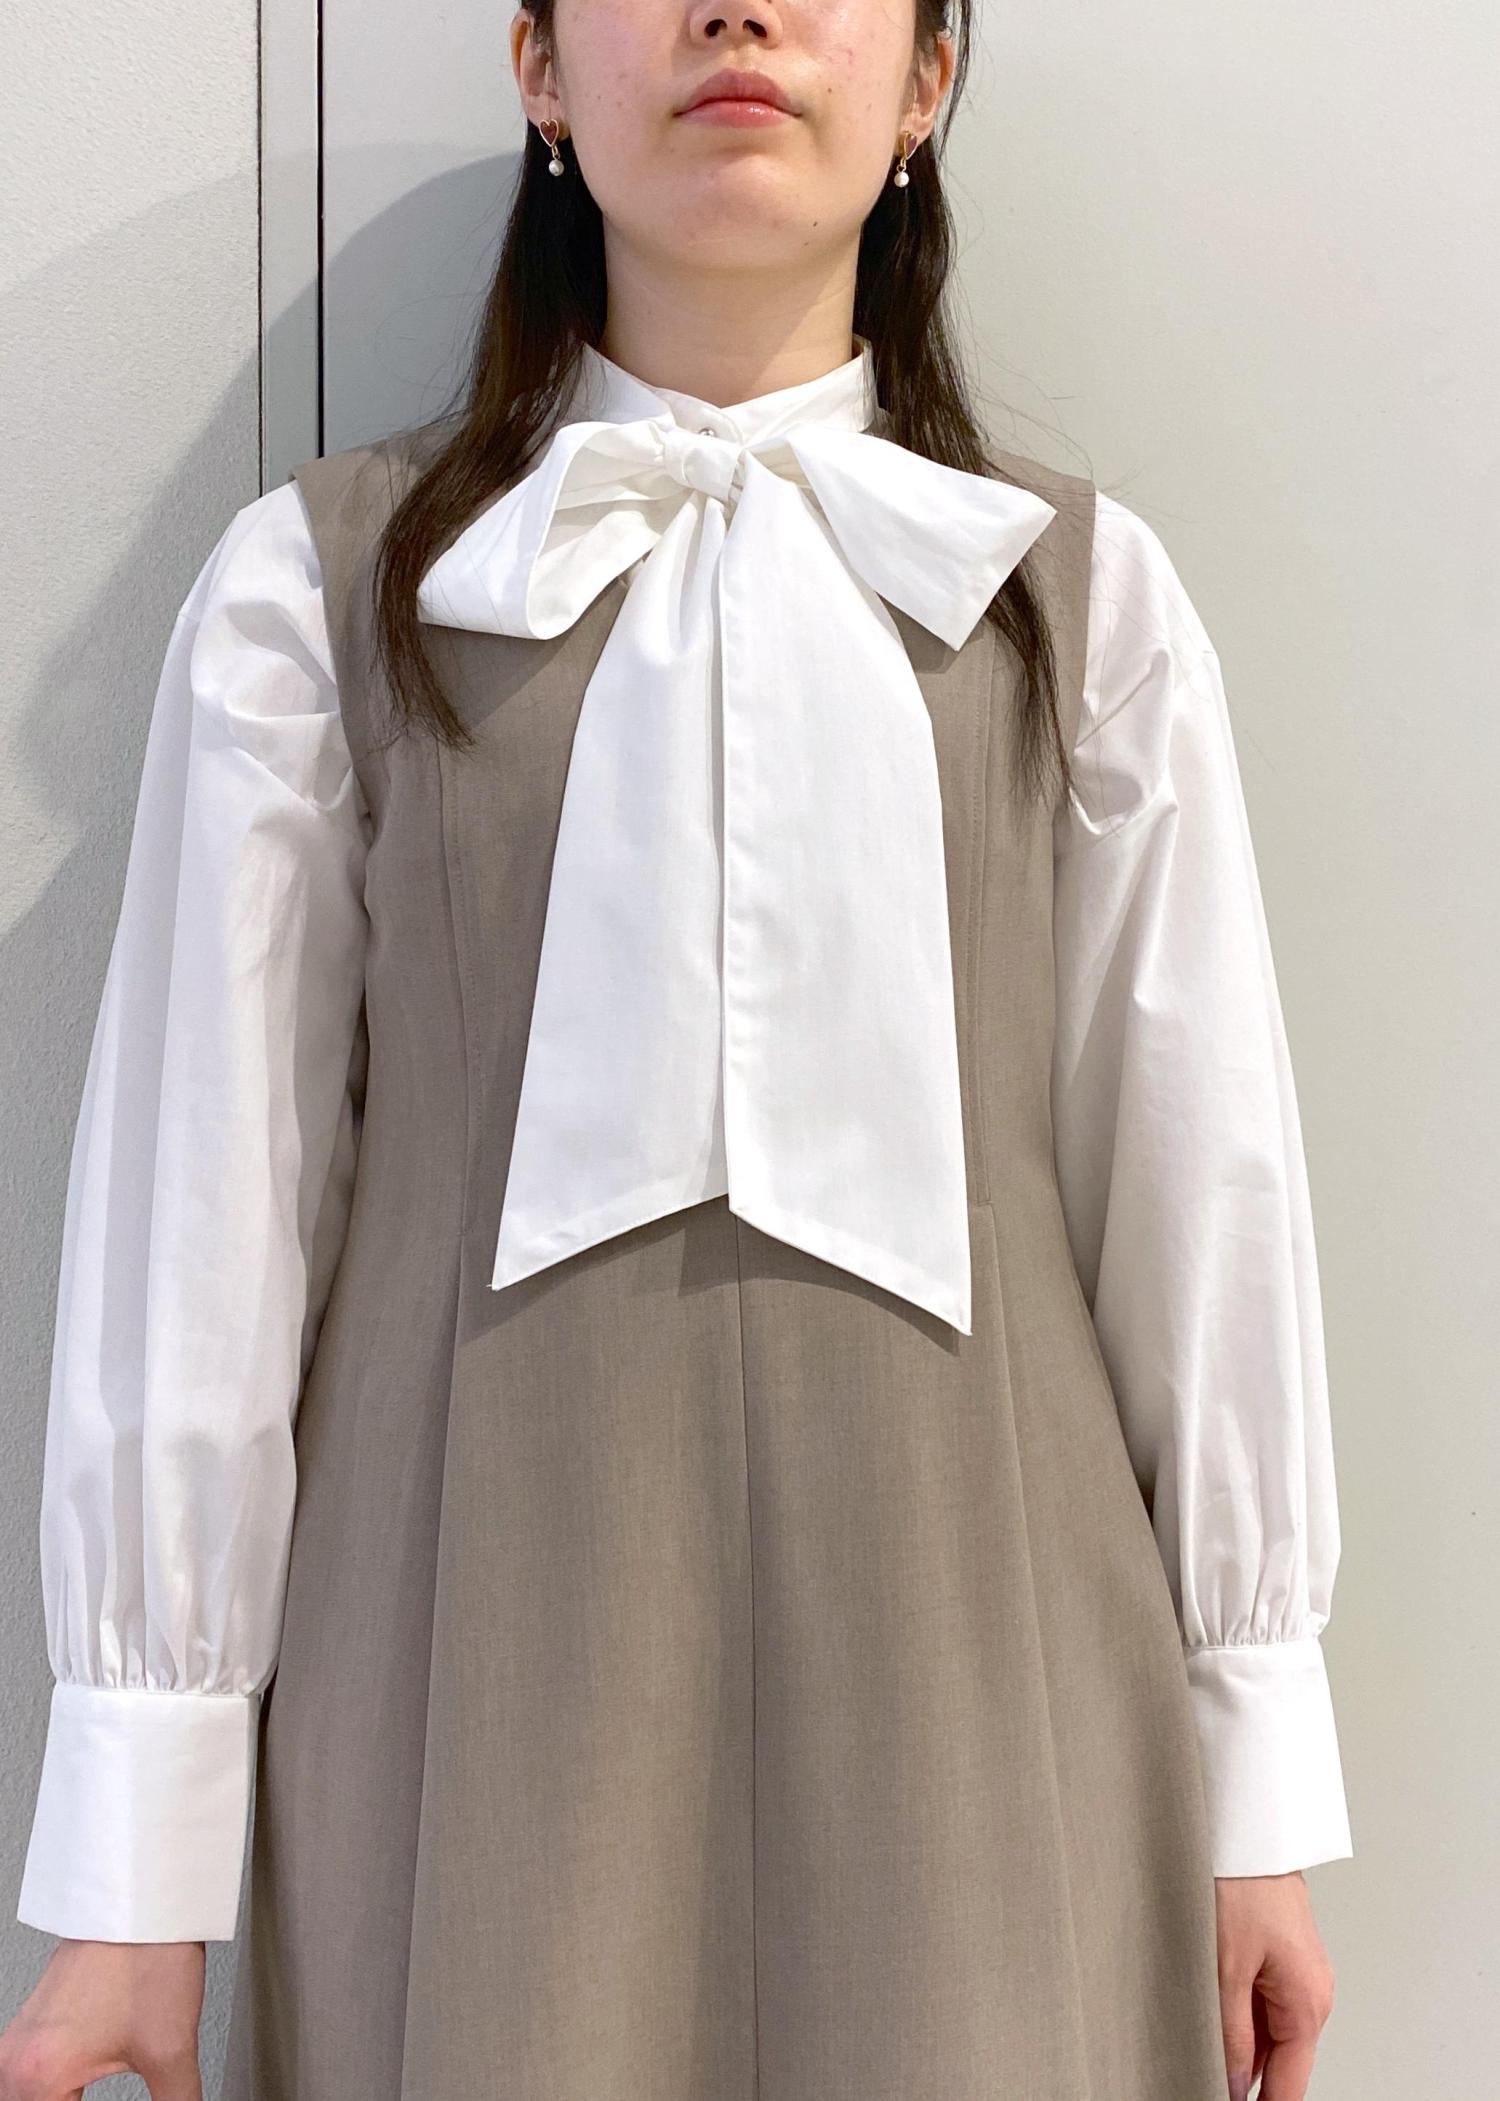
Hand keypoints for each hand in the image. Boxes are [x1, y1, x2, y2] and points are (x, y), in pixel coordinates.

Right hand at [0, 1938, 204, 2098]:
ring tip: (88, 2095)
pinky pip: (27, 2076)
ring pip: (23, 2096)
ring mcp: (22, 2034)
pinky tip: (77, 2092)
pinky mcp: (37, 2018)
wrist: (146, 1892)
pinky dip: (51, 2092)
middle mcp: (16, 2055)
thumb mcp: (172, 2050)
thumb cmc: (149, 1953)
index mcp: (37, 2074)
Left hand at [1215, 1872, 1335, 2099]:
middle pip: (1283, 2063)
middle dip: (1250, 2082)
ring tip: (1207, 2056)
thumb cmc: (1245, 1888)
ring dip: (1246, 2050)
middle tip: (1211, 2082)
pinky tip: (1217, 2019)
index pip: (1289, 2086)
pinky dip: (1246, 2021)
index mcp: (1307, 2005)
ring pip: (1273, 2035)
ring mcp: (1303, 1978)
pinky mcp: (1288, 1962)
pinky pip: (1268, 2007)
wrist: (1253, 1838)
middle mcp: (1314, 1996)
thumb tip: (1231, 2083)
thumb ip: (1231, 2034)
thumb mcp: (1227, 1969)